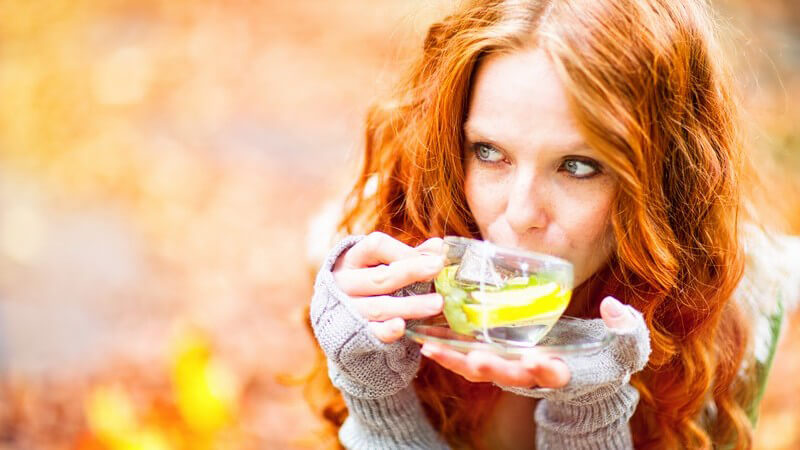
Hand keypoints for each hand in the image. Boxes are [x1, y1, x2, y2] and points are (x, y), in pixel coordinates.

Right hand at [332, 232, 445, 342]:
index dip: (403, 250)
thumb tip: (437, 245)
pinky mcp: (352, 334)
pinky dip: (386, 330)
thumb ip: (407, 256)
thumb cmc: (363, 283)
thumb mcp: (376, 264)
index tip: (432, 256)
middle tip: (438, 267)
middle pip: (379, 276)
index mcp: (351, 259)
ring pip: (379, 307)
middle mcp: (344, 283)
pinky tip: (401, 326)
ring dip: (410, 305)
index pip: (375, 246)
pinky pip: (371, 332)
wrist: (334, 319)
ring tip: (437, 303)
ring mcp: (347, 309)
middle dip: (411, 272)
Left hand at [420, 296, 647, 390]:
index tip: (540, 361)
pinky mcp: (500, 361)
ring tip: (431, 347)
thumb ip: (626, 328)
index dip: (546, 369)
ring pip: (481, 370)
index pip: (556, 374)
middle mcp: (534, 375)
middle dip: (490, 367)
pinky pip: (470, 360)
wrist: (589, 376)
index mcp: (566, 371)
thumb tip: (613, 306)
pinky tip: (427, 340)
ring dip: (456, 361)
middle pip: (508, 375)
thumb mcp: (626, 346)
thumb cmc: (609, 358)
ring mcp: (514, 371)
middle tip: (473, 358)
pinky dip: (450, 353)